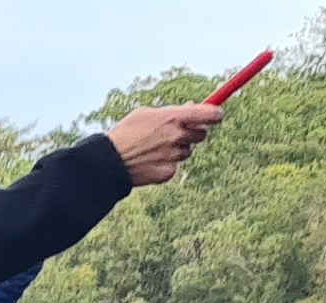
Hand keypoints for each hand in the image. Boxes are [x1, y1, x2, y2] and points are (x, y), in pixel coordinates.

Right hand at [107, 103, 222, 184]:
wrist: (109, 161)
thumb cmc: (126, 133)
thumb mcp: (145, 114)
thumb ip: (171, 112)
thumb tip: (191, 108)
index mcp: (174, 117)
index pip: (210, 115)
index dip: (215, 114)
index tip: (216, 115)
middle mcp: (178, 136)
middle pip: (201, 134)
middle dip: (193, 132)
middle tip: (176, 133)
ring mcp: (174, 155)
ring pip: (186, 151)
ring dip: (176, 149)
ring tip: (154, 149)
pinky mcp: (169, 172)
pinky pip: (174, 166)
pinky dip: (165, 163)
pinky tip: (149, 161)